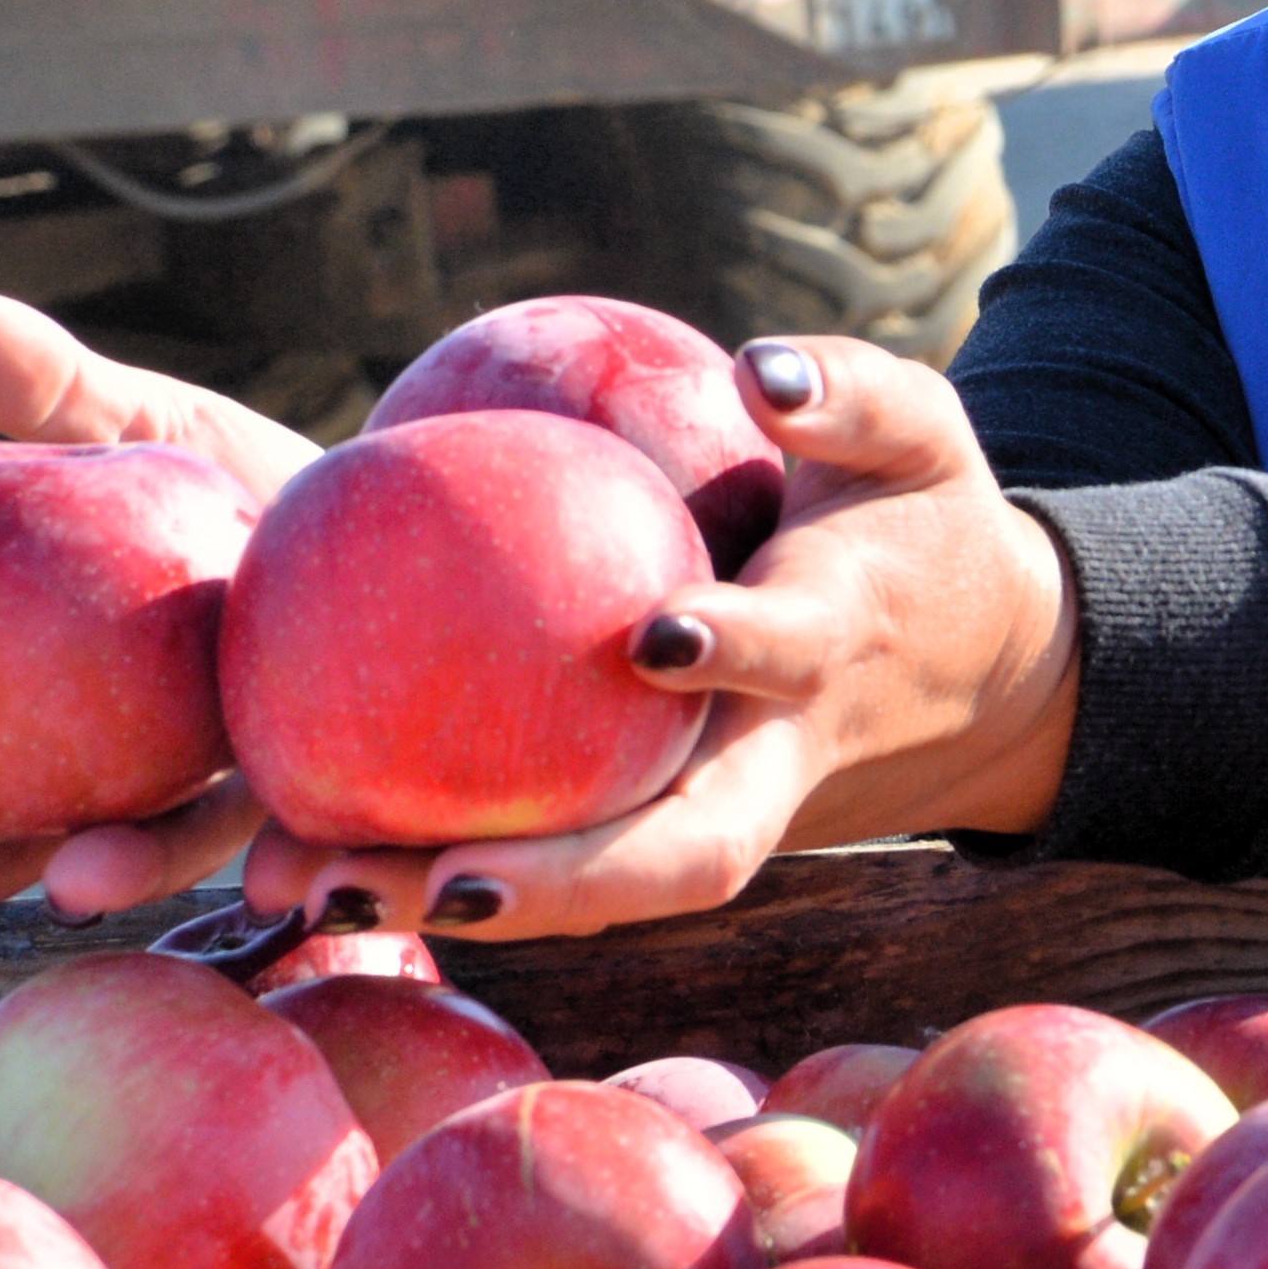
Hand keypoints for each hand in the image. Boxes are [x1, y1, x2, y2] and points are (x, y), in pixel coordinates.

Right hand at [0, 287, 318, 918]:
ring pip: (111, 854)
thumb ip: (33, 385)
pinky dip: (265, 863)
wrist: (384, 517)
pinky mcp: (301, 801)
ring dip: (78, 878)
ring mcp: (184, 796)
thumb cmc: (227, 477)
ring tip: (55, 886)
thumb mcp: (134, 423)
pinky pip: (276, 838)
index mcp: (6, 681)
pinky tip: (267, 880)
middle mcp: (78, 764)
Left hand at [239, 335, 1079, 945]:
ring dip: (450, 901)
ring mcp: (715, 816)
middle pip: (677, 853)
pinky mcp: (656, 835)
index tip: (654, 634)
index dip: (730, 649)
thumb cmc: (917, 521)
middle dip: (560, 881)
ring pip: (595, 887)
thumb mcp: (915, 434)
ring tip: (299, 888)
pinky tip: (291, 858)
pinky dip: (426, 874)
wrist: (977, 672)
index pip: (784, 659)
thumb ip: (846, 391)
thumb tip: (755, 367)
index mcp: (832, 652)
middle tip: (425, 883)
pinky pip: (546, 864)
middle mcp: (770, 761)